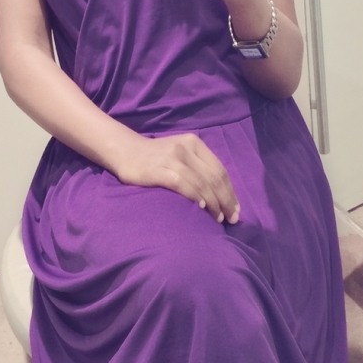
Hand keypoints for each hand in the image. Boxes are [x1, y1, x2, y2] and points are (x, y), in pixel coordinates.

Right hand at [112, 131, 239, 224]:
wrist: (126, 151)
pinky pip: (183, 184)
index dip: (231, 191)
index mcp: (195, 143)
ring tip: (219, 219)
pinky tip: (202, 208)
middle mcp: (186, 148)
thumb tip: (221, 193)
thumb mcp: (181, 154)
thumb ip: (198, 167)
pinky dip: (196, 197)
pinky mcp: (159, 170)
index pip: (220, 170)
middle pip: (214, 177)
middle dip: (226, 200)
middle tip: (232, 219)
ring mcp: (172, 158)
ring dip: (214, 203)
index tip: (236, 209)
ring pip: (202, 182)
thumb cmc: (156, 157)